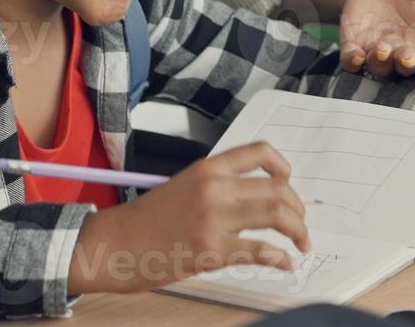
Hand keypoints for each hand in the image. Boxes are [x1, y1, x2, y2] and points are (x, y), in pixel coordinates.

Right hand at [67, 142, 310, 293]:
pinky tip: (285, 263)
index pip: (260, 152)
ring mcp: (213, 219)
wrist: (112, 244)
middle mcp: (214, 188)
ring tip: (302, 243)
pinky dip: (280, 258)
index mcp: (208, 168)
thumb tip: (256, 198)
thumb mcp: (183, 186)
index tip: (290, 183)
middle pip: (277, 189)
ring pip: (276, 215)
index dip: (284, 168)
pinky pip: (259, 251)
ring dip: (298, 230)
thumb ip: (218, 187)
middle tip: (301, 224)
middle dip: (298, 208)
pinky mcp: (210, 251)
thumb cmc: (146, 219)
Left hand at [339, 0, 414, 80]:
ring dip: (381, 62)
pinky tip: (357, 55)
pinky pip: (352, 62)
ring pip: (379, 68)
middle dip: (406, 65)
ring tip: (383, 48)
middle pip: (405, 69)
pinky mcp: (355, 47)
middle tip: (406, 55)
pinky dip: (353, 62)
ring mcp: (378, 54)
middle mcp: (402, 56)